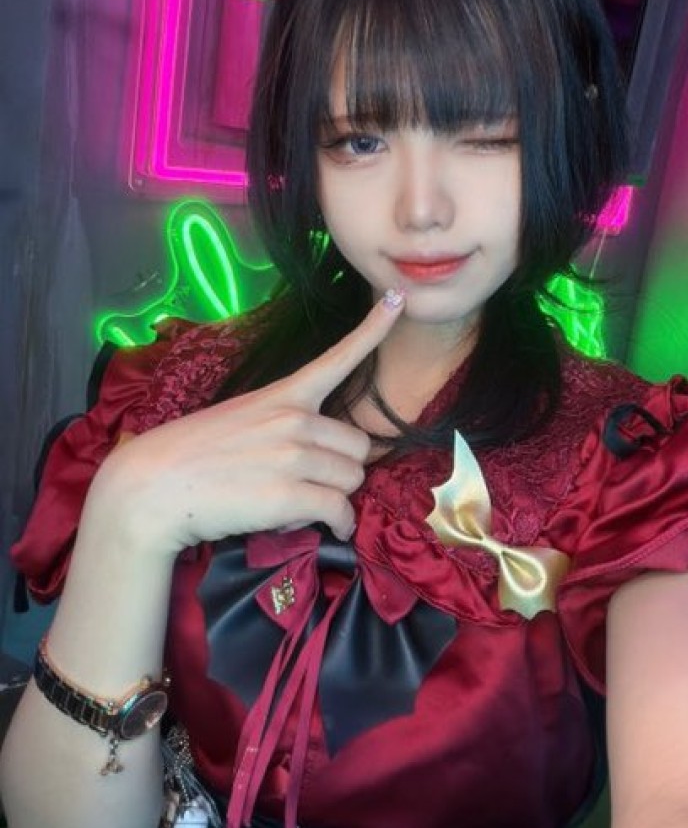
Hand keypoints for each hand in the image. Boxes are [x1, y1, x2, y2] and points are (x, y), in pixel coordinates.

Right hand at [90, 292, 404, 553]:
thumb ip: (283, 427)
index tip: (398, 300)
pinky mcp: (289, 495)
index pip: (337, 358)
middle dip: (341, 470)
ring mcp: (293, 456)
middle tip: (306, 484)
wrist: (149, 488)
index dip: (374, 329)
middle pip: (359, 447)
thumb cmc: (190, 456)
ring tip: (293, 503)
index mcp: (283, 395)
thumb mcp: (239, 420)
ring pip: (353, 480)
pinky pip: (340, 512)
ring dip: (332, 498)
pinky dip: (336, 525)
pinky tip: (318, 527)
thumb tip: (317, 455)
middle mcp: (294, 419)